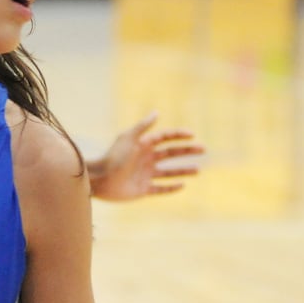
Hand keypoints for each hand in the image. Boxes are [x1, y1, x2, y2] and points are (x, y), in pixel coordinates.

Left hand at [88, 112, 204, 201]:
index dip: (178, 135)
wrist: (100, 179)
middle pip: (170, 153)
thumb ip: (142, 126)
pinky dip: (171, 187)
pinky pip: (160, 188)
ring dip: (183, 170)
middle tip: (203, 149)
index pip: (164, 138)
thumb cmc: (113, 157)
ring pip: (169, 172)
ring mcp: (145, 174)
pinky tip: (182, 184)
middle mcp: (145, 159)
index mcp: (143, 145)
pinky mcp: (143, 189)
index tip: (192, 134)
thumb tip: (157, 113)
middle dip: (186, 151)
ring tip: (198, 170)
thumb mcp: (128, 138)